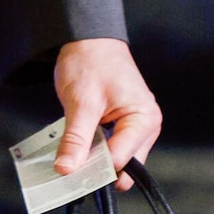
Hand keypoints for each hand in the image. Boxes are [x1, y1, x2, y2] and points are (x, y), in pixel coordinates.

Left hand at [51, 38, 162, 191]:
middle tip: (68, 169)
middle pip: (123, 164)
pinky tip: (77, 146)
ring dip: (94, 159)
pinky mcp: (123, 125)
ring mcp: (136, 126)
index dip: (95, 169)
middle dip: (97, 168)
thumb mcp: (80, 103)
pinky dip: (93, 149)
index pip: (121, 160)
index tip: (70, 174)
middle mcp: (146, 126)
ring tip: (71, 154)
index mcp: (144, 120)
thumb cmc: (91, 62)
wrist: (88, 40)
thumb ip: (75, 139)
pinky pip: (110, 146)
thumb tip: (67, 169)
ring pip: (115, 157)